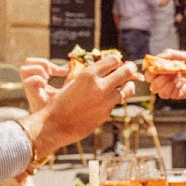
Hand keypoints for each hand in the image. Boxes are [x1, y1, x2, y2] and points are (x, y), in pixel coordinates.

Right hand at [23, 54, 137, 158]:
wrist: (55, 125)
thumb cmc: (60, 103)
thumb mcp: (72, 83)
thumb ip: (88, 76)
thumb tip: (102, 70)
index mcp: (89, 74)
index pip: (114, 60)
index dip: (116, 61)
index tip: (116, 63)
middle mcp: (100, 86)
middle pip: (126, 72)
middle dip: (130, 69)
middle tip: (130, 69)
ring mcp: (105, 101)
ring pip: (128, 89)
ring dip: (128, 85)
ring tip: (127, 85)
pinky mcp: (106, 114)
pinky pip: (116, 102)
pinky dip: (115, 99)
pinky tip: (109, 99)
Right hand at [146, 50, 185, 104]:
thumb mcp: (182, 56)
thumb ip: (168, 54)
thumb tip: (157, 58)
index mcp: (163, 70)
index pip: (149, 73)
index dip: (149, 69)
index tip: (156, 65)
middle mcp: (164, 80)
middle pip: (151, 82)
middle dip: (158, 76)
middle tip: (169, 70)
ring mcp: (170, 88)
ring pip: (158, 90)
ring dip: (166, 81)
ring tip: (178, 75)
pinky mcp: (177, 95)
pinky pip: (168, 94)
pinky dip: (174, 86)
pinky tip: (183, 81)